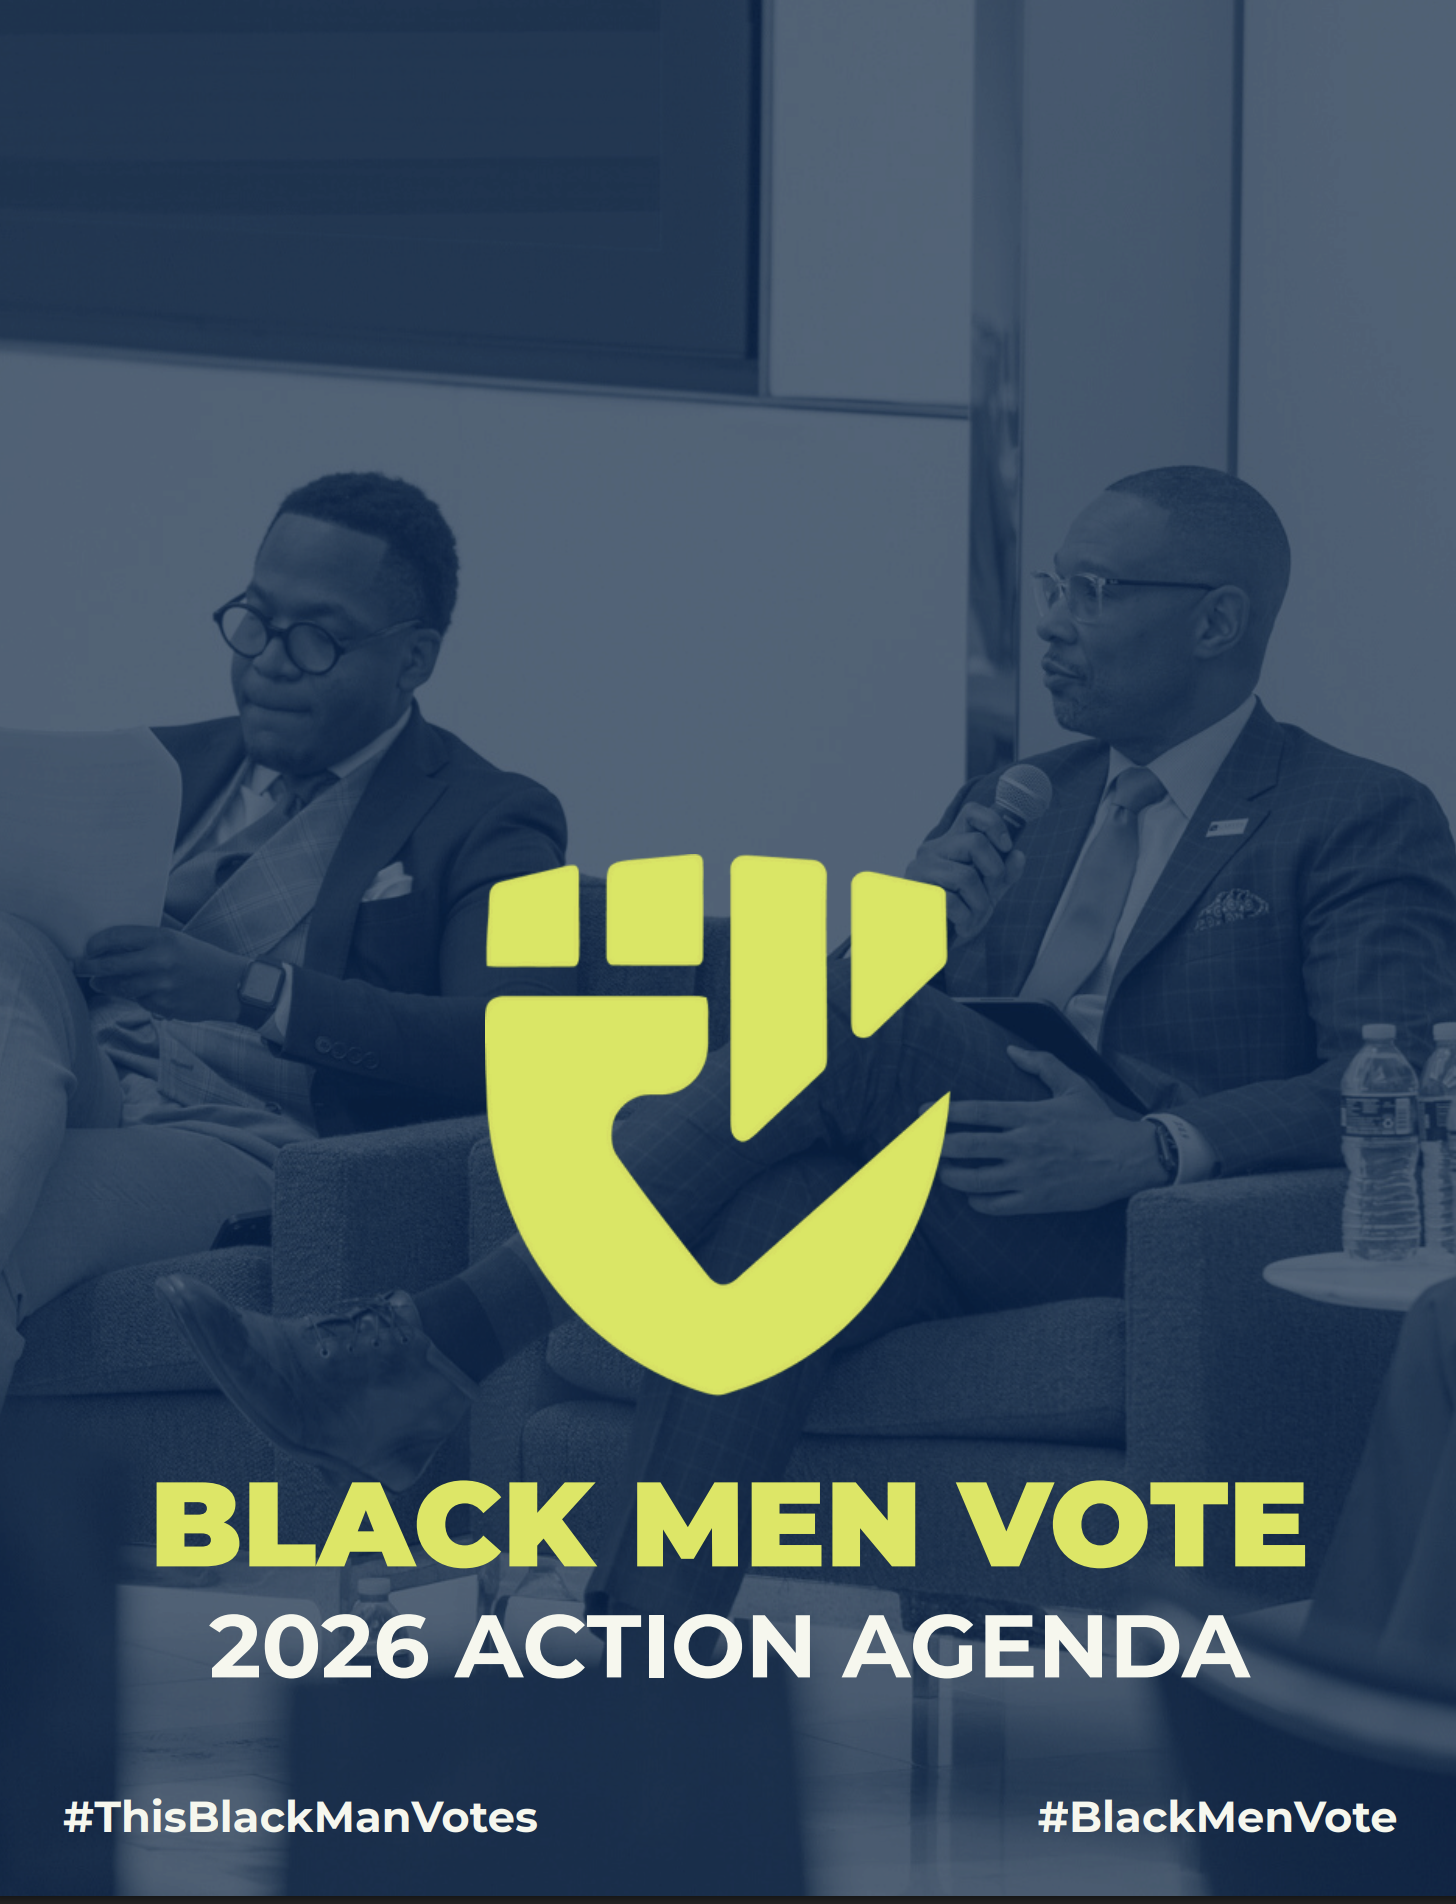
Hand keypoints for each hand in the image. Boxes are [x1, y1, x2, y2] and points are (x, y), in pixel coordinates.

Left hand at [75, 927, 248, 1023]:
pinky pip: (139, 1001)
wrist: (235, 987)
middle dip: (88, 966)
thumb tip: (112, 945)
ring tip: (100, 983)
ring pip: (120, 987)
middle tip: (78, 967)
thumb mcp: (179, 941)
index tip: (88, 948)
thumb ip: (148, 942)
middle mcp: (160, 962)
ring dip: (105, 985)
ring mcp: (161, 987)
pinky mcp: (164, 1006)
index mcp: (163, 939)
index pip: (117, 937)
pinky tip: (143, 992)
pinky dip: (136, 997)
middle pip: (110, 965)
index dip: (97, 943)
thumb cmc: (204, 960)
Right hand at [905, 801, 1024, 942]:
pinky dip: (965, 918)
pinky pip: (951, 900)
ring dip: (980, 904)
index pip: (971, 813)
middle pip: (976, 842)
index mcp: (952, 844)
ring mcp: (920, 869)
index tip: (1006, 847)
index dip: (994, 824)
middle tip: (991, 896)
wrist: (926, 944)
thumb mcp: (987, 893)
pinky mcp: (914, 892)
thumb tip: (1018, 855)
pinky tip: (963, 926)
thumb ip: (1003, 874)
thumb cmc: (955, 914)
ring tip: (975, 918)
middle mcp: (934, 850)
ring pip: (966, 875)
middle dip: (994, 873)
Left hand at [937, 1047, 1166, 1213]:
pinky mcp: (1037, 1200)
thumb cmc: (1099, 1122)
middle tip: (918, 1146)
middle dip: (935, 1146)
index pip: (976, 1112)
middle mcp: (1024, 1145)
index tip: (922, 1113)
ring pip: (975, 1179)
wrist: (1128, 1160)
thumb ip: (1041, 1065)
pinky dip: (977, 1200)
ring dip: (951, 1176)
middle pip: (967, 1146)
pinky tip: (972, 1194)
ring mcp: (1028, 1175)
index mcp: (1029, 1115)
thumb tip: (1012, 1051)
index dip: (944, 1113)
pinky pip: (996, 1204)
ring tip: (942, 1171)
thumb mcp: (1073, 1085)